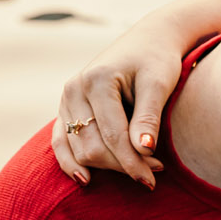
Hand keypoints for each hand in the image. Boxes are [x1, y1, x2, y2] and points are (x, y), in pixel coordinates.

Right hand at [51, 0, 220, 187]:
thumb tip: (143, 151)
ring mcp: (66, 99)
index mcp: (96, 80)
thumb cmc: (158, 59)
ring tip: (140, 172)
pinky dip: (72, 162)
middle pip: (92, 147)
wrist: (148, 40)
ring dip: (106, 167)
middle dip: (122, 165)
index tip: (153, 179)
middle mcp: (74, 89)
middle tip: (155, 174)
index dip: (132, 162)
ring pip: (78, 149)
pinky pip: (61, 142)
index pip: (112, 135)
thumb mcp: (159, 83)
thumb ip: (149, 116)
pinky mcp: (66, 108)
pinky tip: (86, 179)